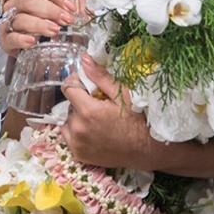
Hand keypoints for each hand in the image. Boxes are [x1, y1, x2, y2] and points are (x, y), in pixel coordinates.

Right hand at [0, 0, 81, 55]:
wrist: (23, 41)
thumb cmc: (41, 21)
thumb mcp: (56, 11)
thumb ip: (69, 7)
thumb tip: (81, 4)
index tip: (71, 7)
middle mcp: (16, 3)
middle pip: (30, 2)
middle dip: (50, 10)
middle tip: (66, 20)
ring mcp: (8, 20)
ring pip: (21, 19)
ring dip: (40, 24)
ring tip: (55, 30)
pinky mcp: (5, 39)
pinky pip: (11, 37)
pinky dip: (21, 39)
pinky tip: (32, 41)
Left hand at [59, 54, 159, 170]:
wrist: (145, 150)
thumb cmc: (137, 120)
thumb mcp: (122, 94)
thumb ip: (100, 76)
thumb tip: (83, 59)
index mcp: (88, 111)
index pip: (68, 88)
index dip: (77, 83)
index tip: (88, 85)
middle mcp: (78, 128)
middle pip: (69, 104)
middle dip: (80, 101)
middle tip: (99, 104)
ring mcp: (77, 143)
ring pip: (68, 120)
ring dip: (78, 116)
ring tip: (97, 119)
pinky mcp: (78, 154)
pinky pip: (68, 135)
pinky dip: (76, 131)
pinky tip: (93, 130)